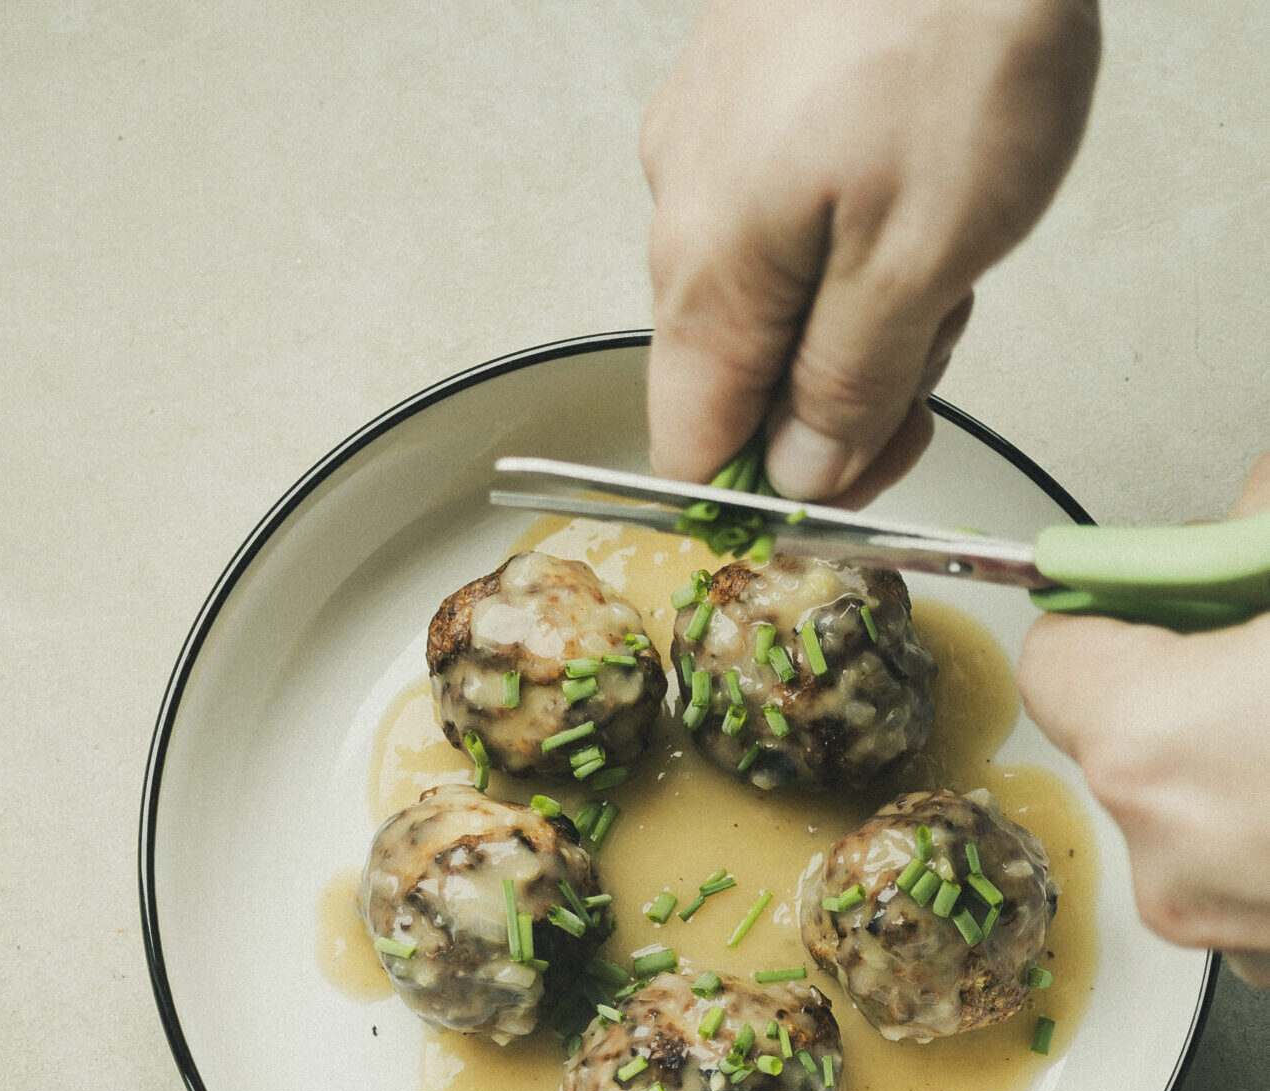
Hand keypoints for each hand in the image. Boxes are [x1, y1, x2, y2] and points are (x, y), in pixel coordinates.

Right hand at [641, 0, 1100, 501]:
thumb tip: (802, 480)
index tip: (842, 492)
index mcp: (707, 277)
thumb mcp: (924, 258)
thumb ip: (849, 391)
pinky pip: (786, 208)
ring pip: (772, 291)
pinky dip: (854, 223)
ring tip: (946, 231)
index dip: (764, 498)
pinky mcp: (746, 90)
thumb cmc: (952, 26)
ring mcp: (707, 145)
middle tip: (937, 345)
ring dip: (859, 302)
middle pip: (738, 376)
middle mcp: (683, 217)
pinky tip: (915, 174)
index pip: (690, 452)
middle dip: (838, 390)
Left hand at [1017, 453, 1269, 985]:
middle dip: (1208, 677)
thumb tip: (1254, 505)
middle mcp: (1172, 852)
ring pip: (1204, 800)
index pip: (1060, 658)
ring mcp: (1232, 922)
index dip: (1117, 609)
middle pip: (1137, 731)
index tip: (1165, 587)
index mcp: (1157, 743)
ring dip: (1257, 753)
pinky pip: (1260, 862)